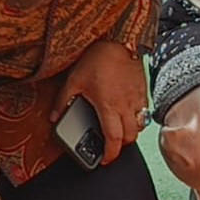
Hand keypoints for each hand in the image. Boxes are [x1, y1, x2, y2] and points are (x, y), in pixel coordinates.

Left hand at [50, 40, 144, 165]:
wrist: (119, 40)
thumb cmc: (97, 59)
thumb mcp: (74, 81)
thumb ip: (63, 101)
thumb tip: (54, 117)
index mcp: (108, 106)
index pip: (114, 139)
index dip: (111, 154)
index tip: (104, 159)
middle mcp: (126, 105)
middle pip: (131, 136)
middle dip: (122, 145)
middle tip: (111, 145)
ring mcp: (138, 98)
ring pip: (140, 125)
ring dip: (131, 132)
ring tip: (119, 129)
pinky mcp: (144, 89)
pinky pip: (145, 110)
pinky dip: (137, 117)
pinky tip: (127, 111)